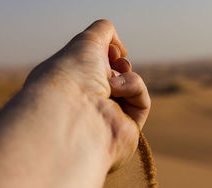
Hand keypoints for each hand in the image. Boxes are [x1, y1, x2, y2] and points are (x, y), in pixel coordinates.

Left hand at [23, 19, 150, 168]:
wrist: (74, 114)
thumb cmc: (72, 77)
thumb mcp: (86, 42)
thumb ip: (104, 32)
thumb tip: (118, 47)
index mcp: (70, 84)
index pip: (95, 66)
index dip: (107, 52)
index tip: (107, 49)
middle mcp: (86, 103)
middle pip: (115, 76)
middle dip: (119, 64)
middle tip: (115, 63)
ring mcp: (106, 118)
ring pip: (131, 87)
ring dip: (126, 77)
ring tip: (112, 82)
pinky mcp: (126, 131)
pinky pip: (141, 102)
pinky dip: (134, 90)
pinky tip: (117, 92)